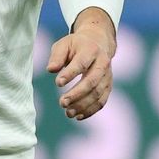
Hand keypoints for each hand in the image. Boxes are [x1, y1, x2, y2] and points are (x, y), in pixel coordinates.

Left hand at [46, 7, 116, 121]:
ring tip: (68, 113)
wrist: (98, 42)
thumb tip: (50, 70)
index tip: (58, 83)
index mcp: (90, 50)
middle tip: (62, 103)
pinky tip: (78, 116)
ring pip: (97, 93)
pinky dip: (91, 110)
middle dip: (77, 94)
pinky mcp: (108, 86)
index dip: (70, 74)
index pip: (81, 63)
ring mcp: (107, 76)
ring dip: (83, 105)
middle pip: (91, 81)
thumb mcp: (64, 44)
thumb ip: (57, 56)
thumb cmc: (76, 45)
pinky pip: (102, 101)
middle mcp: (102, 63)